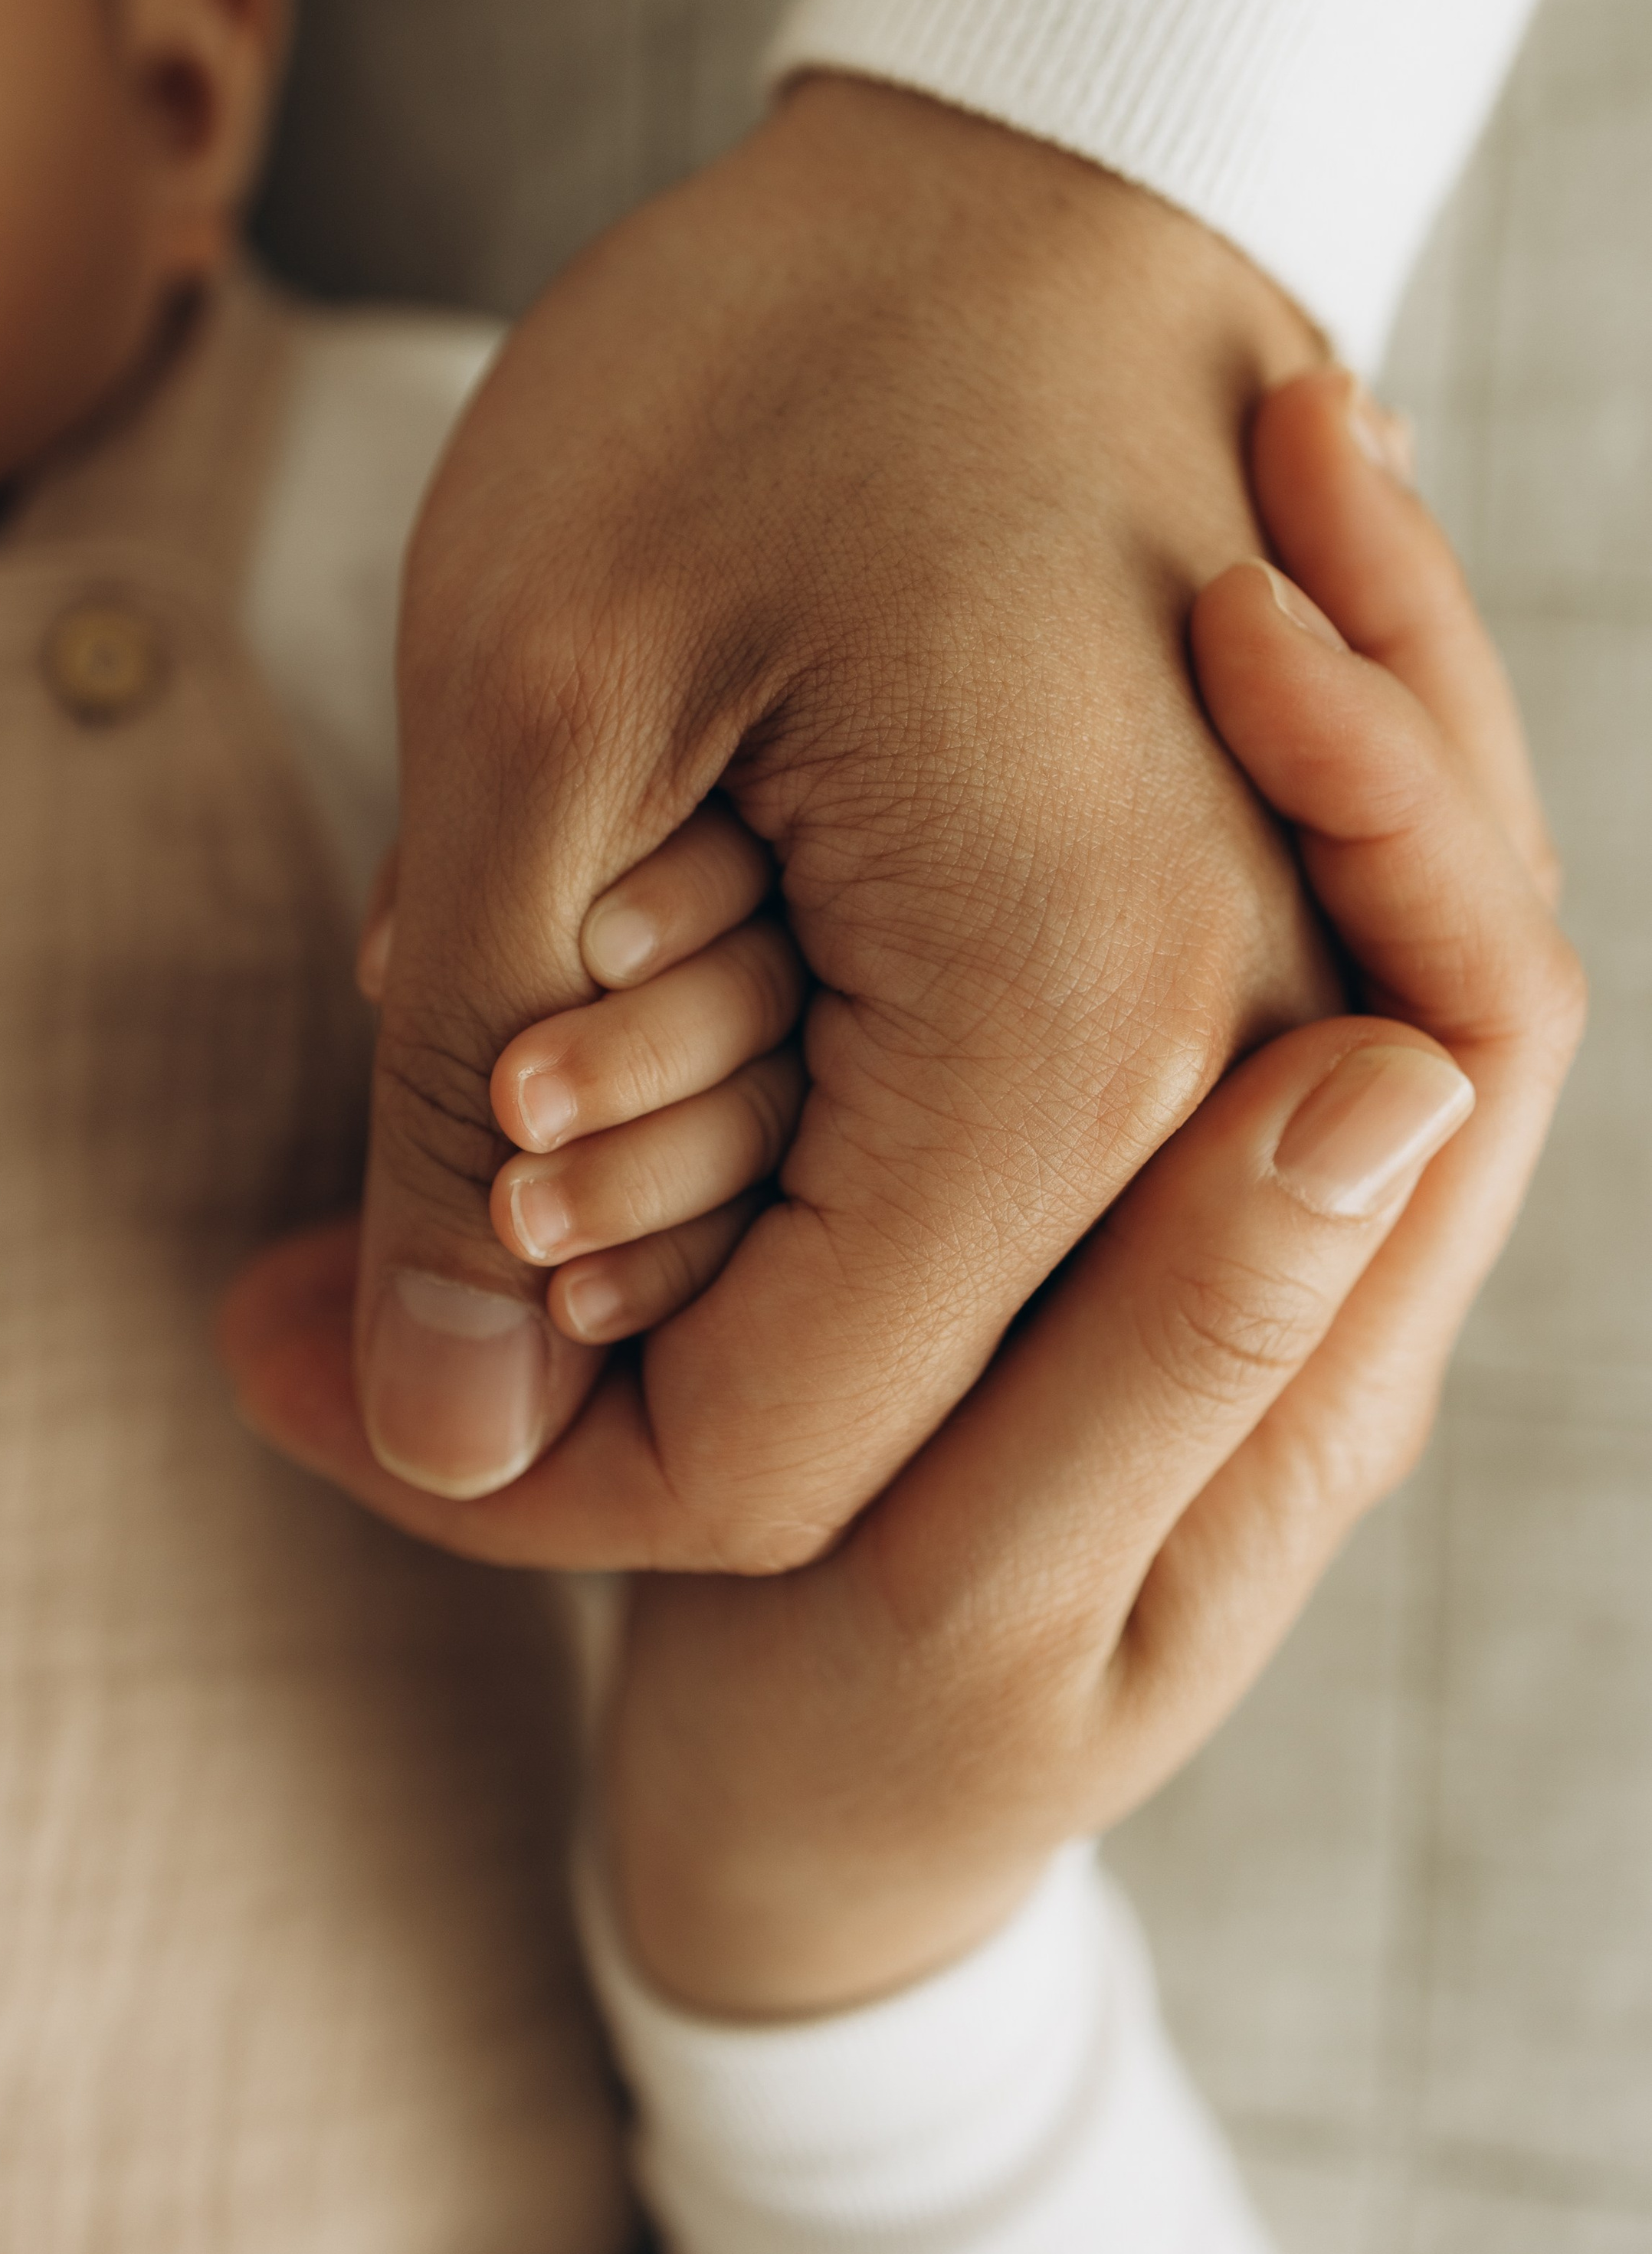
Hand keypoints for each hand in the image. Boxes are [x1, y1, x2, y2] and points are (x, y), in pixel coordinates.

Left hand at [226, 78, 1338, 1566]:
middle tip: (381, 1112)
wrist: (1032, 153)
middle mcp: (1213, 1067)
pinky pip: (980, 1129)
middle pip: (851, 1391)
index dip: (522, 1468)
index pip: (775, 1461)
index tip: (331, 1368)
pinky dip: (777, 1068)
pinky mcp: (1194, 929)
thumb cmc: (771, 362)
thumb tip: (445, 1425)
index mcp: (1063, 1044)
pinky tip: (643, 908)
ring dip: (663, 1160)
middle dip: (568, 1296)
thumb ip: (472, 1099)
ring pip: (904, 1270)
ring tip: (500, 954)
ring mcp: (1232, 1003)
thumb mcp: (530, 701)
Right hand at [599, 373, 1583, 2017]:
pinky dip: (1164, 742)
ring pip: (1302, 871)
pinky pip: (1164, 902)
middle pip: (1427, 889)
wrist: (783, 1826)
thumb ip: (1172, 1354)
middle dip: (1380, 660)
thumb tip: (1374, 1078)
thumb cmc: (875, 1739)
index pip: (1469, 1007)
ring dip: (1299, 662)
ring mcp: (1181, 1175)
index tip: (1241, 606)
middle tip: (1282, 426)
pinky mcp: (1058, 1151)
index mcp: (1341, 1336)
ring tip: (1237, 439)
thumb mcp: (996, 1581)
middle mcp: (1307, 1231)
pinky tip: (1112, 587)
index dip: (1393, 789)